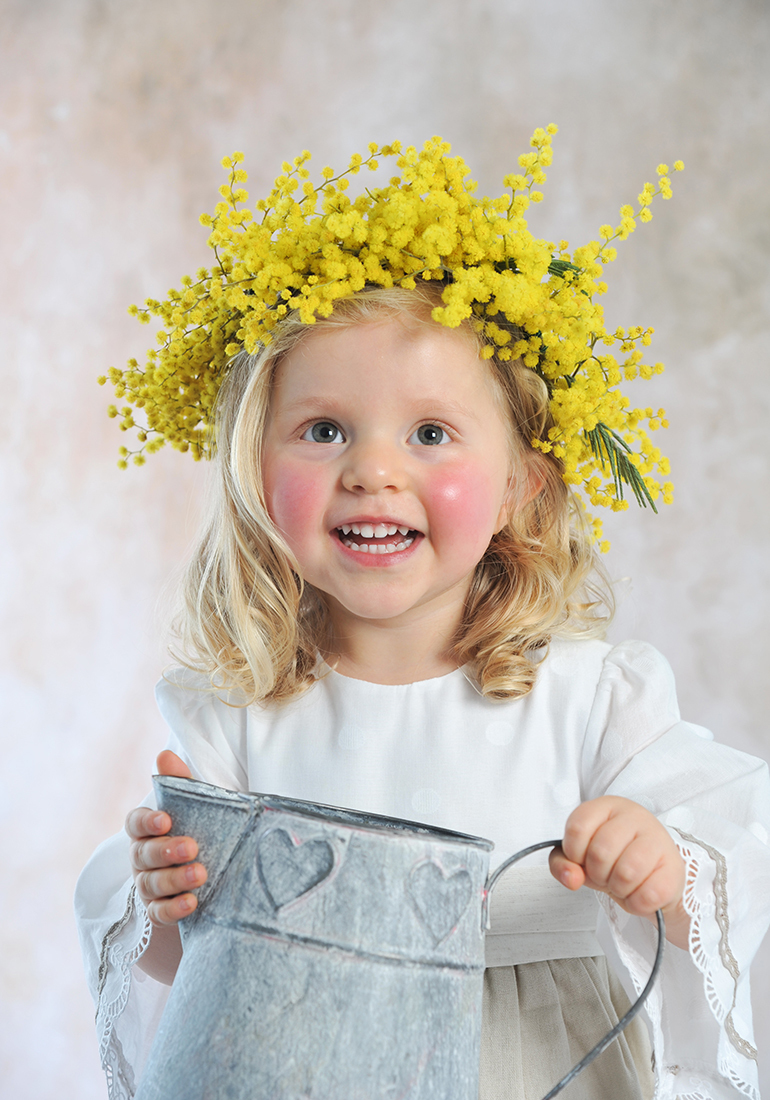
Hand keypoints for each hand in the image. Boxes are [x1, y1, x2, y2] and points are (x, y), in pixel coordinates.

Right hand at [126, 751, 206, 925]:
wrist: (212, 870)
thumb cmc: (198, 829)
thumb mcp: (195, 805)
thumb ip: (180, 782)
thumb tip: (164, 755)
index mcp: (146, 828)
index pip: (135, 823)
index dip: (147, 822)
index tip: (166, 819)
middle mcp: (141, 857)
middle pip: (143, 855)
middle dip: (165, 851)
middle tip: (192, 847)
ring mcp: (148, 885)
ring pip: (151, 884)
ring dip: (174, 880)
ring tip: (200, 874)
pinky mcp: (158, 910)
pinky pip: (158, 913)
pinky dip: (173, 909)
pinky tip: (192, 903)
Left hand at [549, 796, 688, 947]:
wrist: (654, 874)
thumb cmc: (615, 859)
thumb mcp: (581, 857)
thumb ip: (563, 863)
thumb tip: (571, 878)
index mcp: (607, 806)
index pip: (578, 826)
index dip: (574, 852)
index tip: (582, 858)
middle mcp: (635, 816)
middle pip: (600, 852)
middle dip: (597, 874)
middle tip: (606, 874)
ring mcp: (658, 840)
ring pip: (626, 873)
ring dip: (617, 889)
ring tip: (622, 883)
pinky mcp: (674, 868)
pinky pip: (648, 895)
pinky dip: (636, 903)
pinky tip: (638, 892)